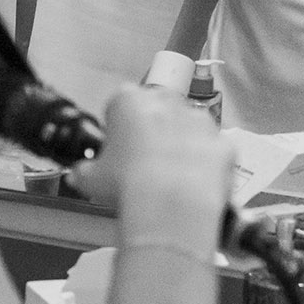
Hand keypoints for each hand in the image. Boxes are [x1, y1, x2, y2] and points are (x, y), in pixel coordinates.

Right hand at [58, 88, 230, 247]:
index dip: (117, 130)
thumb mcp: (89, 179)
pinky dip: (205, 165)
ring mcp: (200, 119)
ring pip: (187, 128)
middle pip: (156, 111)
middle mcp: (166, 100)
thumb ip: (83, 171)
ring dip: (180, 145)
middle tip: (142, 166)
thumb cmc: (125, 183)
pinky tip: (194, 187)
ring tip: (170, 180)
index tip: (117, 153)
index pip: (118, 106)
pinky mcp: (224, 143)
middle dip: (151, 131)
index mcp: (127, 100)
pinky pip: (211, 152)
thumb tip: (79, 174)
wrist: (173, 203)